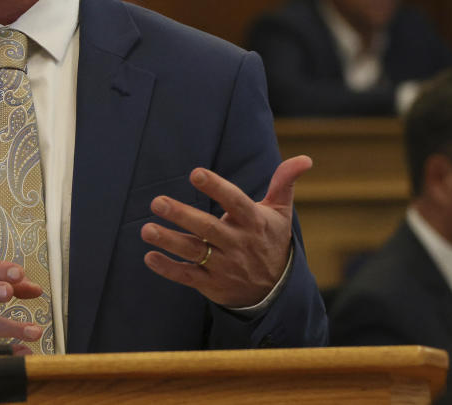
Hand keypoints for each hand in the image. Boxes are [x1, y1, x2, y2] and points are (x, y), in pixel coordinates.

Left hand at [140, 155, 311, 306]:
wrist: (276, 292)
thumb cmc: (271, 241)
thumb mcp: (280, 213)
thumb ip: (284, 183)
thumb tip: (305, 158)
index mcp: (253, 223)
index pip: (235, 202)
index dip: (217, 188)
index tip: (195, 173)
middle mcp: (237, 244)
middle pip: (207, 228)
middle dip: (182, 215)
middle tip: (157, 201)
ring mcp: (223, 265)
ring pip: (193, 252)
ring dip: (168, 241)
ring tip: (146, 229)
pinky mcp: (211, 284)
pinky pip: (187, 276)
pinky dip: (168, 268)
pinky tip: (150, 257)